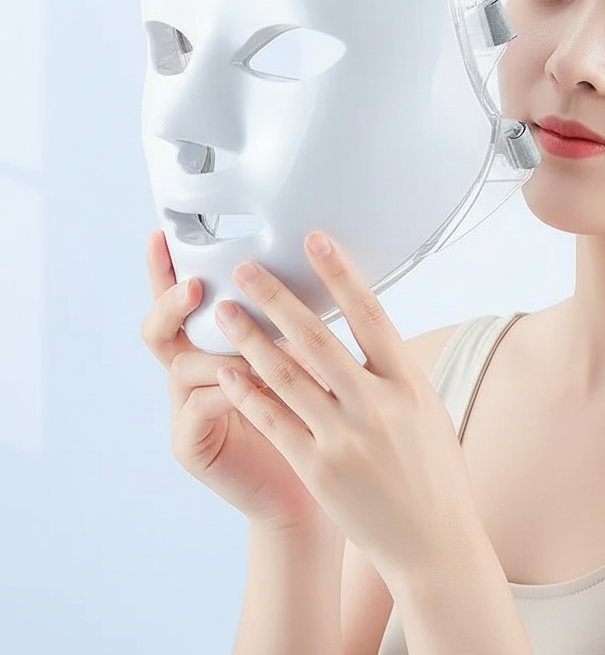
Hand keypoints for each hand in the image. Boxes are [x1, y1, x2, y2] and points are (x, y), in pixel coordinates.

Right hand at [140, 230, 329, 532]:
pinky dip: (228, 390)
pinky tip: (255, 384)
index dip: (167, 269)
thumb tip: (324, 264)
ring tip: (255, 342)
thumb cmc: (316, 419)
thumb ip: (298, 323)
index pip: (184, 300)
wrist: (313, 488)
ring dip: (222, 349)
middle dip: (170, 300)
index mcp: (217, 346)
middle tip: (194, 286)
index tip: (161, 234)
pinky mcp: (189, 444)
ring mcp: (185, 408)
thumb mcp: (308, 362)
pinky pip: (197, 408)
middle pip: (161, 327)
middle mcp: (194, 372)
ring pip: (184, 364)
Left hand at [212, 231, 480, 586]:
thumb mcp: (427, 412)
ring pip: (287, 377)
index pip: (371, 315)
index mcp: (409, 384)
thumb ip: (395, 374)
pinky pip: (276, 421)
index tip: (315, 241)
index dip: (341, 273)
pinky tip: (228, 371)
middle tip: (246, 269)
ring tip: (225, 312)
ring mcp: (346, 438)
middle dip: (278, 299)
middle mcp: (377, 406)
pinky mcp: (319, 469)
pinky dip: (249, 393)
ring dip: (251, 339)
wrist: (433, 544)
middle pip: (319, 339)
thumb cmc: (434, 475)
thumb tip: (372, 335)